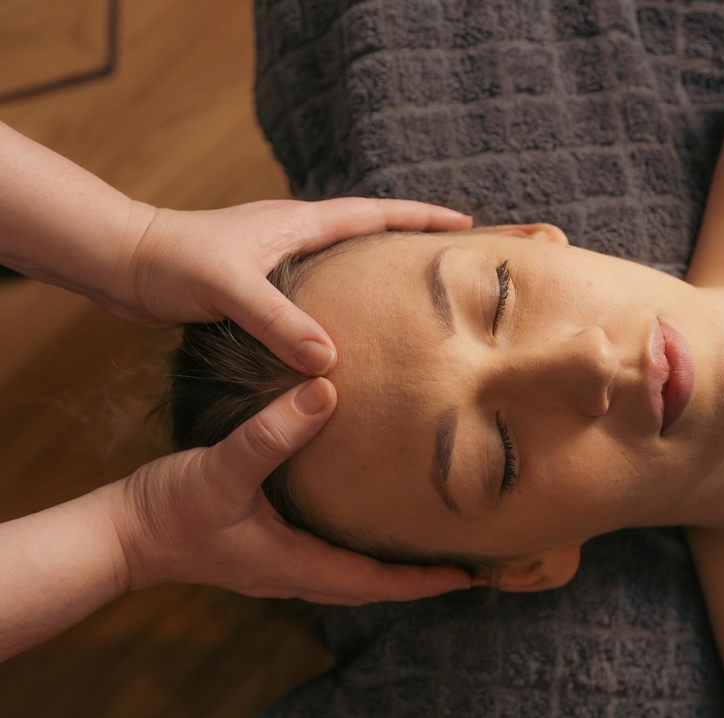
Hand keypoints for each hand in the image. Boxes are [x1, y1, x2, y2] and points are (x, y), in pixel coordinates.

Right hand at [113, 377, 470, 603]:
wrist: (121, 534)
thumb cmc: (170, 509)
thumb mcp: (223, 468)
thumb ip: (272, 434)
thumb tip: (325, 391)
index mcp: (295, 566)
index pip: (375, 583)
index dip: (423, 582)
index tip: (468, 576)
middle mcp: (294, 574)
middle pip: (370, 586)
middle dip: (417, 580)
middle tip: (462, 564)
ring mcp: (279, 566)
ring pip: (349, 575)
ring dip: (390, 569)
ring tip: (427, 548)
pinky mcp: (266, 549)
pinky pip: (327, 558)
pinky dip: (357, 550)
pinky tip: (364, 524)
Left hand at [121, 197, 470, 372]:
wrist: (123, 261)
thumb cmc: (174, 262)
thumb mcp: (231, 289)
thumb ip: (279, 321)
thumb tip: (330, 361)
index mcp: (300, 224)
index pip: (376, 214)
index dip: (422, 218)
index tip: (465, 224)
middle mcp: (295, 237)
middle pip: (369, 233)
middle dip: (411, 242)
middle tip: (449, 263)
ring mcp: (278, 260)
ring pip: (345, 264)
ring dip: (377, 273)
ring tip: (411, 301)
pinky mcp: (260, 285)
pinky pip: (318, 291)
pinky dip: (344, 303)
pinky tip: (349, 334)